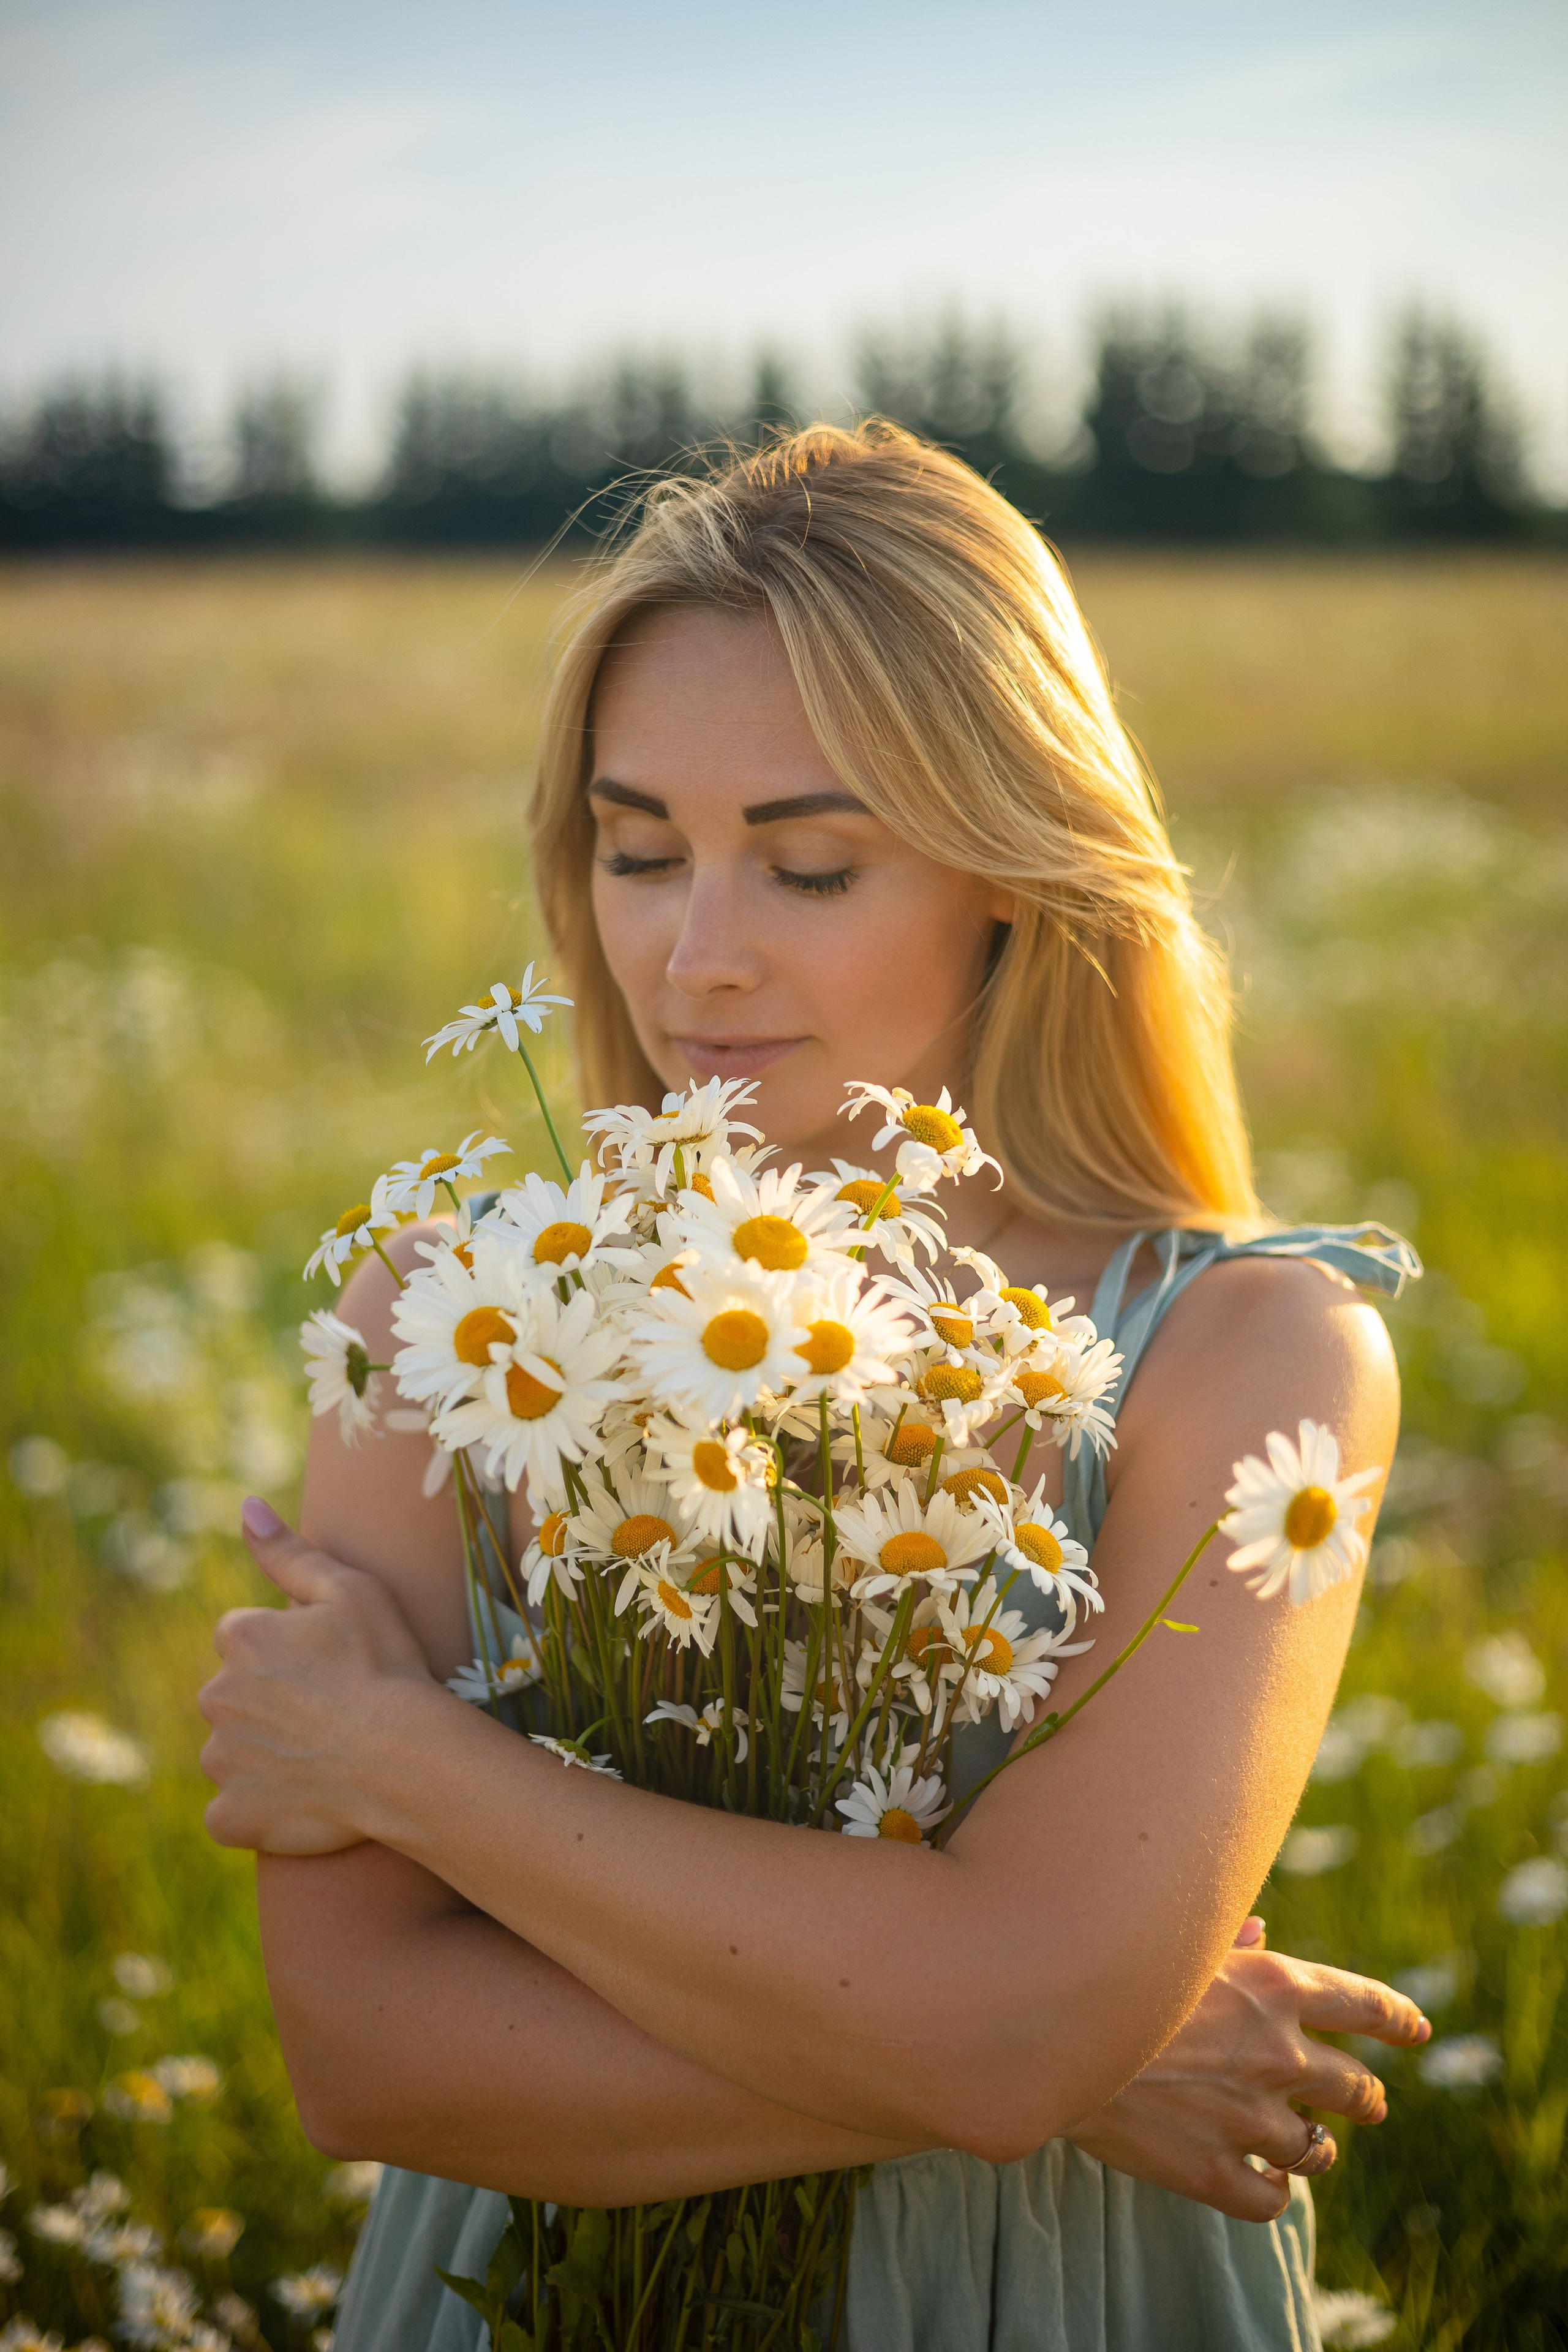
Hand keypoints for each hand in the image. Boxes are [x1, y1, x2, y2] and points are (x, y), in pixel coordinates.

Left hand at [199, 1498, 436, 1856]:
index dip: (288, 1654)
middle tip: (328, 1715)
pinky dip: (258, 1809)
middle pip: (235, 1697)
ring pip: (234, 1753)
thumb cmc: (386, 1666)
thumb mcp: (351, 1590)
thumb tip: (246, 1508)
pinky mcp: (232, 1815)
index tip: (327, 1669)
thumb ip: (289, 1552)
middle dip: (270, 1704)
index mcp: (241, 1639)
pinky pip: (232, 1813)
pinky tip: (302, 1799)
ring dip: (265, 1756)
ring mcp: (221, 1761)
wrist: (407, 1756)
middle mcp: (217, 1697)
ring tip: (323, 1759)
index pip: (244, 1641)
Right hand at [1064, 1918, 1431, 2221]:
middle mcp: (1278, 2054)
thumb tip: (1259, 1930)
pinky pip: (1272, 2199)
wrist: (1045, 2032)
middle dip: (1367, 2096)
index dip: (1398, 2019)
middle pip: (1356, 2088)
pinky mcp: (1214, 2174)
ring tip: (1307, 2145)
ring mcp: (1249, 2119)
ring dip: (1316, 2146)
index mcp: (1276, 1987)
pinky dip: (1272, 2190)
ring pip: (1319, 2151)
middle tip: (1368, 2101)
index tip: (1417, 2029)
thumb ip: (1226, 1940)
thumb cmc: (1110, 1969)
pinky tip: (1260, 2181)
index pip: (1366, 2005)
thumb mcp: (1174, 1941)